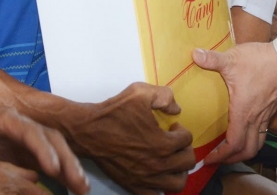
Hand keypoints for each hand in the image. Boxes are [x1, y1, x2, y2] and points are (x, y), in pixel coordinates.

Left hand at [0, 107, 86, 194]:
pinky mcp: (26, 154)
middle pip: (51, 139)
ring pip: (55, 151)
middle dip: (67, 160)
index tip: (53, 168)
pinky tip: (72, 189)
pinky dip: (63, 174)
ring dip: (71, 168)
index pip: (31, 131)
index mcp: (6, 119)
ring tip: (83, 189)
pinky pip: (49, 163)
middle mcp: (21, 127)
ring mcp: (25, 141)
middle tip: (79, 182)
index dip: (43, 149)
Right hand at [61, 82, 194, 194]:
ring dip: (179, 169)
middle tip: (174, 142)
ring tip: (170, 159)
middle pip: (188, 162)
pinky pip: (156, 194)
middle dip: (184, 148)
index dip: (182, 130)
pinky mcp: (134, 186)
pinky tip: (156, 173)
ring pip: (178, 182)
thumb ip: (164, 96)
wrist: (88, 131)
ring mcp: (146, 179)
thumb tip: (177, 109)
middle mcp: (158, 165)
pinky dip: (161, 185)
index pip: (187, 140)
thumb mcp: (140, 92)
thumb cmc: (114, 112)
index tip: (172, 127)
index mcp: (162, 143)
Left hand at [193, 43, 276, 164]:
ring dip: (244, 151)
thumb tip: (194, 54)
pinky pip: (262, 132)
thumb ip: (212, 59)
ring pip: (257, 144)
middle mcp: (255, 118)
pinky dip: (252, 138)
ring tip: (230, 150)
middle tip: (217, 159)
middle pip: (247, 151)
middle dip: (232, 159)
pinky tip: (244, 130)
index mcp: (244, 112)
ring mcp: (265, 115)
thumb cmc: (259, 61)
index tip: (208, 159)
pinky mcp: (271, 110)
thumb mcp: (232, 59)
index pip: (234, 144)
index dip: (220, 156)